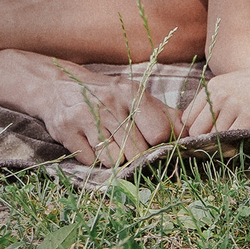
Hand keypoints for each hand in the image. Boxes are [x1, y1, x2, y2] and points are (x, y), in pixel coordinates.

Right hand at [25, 64, 179, 167]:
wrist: (58, 85)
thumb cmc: (106, 94)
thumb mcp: (136, 96)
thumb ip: (165, 114)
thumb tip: (191, 132)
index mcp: (132, 93)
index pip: (158, 133)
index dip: (158, 144)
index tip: (151, 143)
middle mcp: (110, 104)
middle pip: (137, 151)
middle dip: (135, 155)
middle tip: (127, 145)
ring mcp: (87, 118)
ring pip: (114, 160)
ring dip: (114, 159)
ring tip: (108, 143)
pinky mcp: (67, 132)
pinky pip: (90, 162)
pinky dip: (93, 160)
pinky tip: (90, 144)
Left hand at [180, 55, 249, 137]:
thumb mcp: (234, 85)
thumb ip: (217, 102)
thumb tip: (202, 128)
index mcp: (213, 86)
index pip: (188, 118)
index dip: (194, 131)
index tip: (204, 137)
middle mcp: (219, 95)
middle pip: (196, 130)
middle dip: (204, 139)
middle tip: (218, 142)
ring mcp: (234, 105)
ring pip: (214, 137)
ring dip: (222, 142)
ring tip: (233, 141)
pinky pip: (233, 138)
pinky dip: (235, 143)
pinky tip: (243, 139)